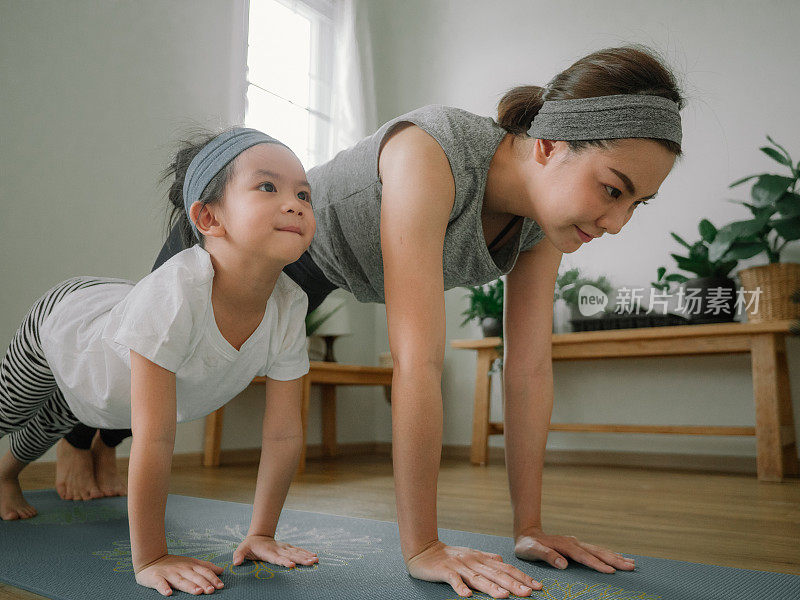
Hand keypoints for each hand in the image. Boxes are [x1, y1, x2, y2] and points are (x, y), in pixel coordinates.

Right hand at [134, 554, 224, 595]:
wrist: (151, 559)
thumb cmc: (174, 564)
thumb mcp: (191, 563)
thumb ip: (205, 567)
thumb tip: (221, 570)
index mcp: (190, 566)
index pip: (204, 571)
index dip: (212, 578)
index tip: (220, 585)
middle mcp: (182, 569)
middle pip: (194, 577)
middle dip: (204, 583)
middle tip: (212, 590)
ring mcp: (169, 574)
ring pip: (181, 581)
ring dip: (189, 586)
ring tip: (198, 591)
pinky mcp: (157, 578)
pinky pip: (160, 583)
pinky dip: (164, 588)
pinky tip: (168, 593)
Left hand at [232, 534, 318, 568]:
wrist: (259, 536)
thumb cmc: (250, 545)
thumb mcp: (242, 548)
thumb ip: (239, 555)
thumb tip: (236, 562)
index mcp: (268, 552)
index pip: (277, 558)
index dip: (284, 561)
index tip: (292, 565)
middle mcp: (279, 550)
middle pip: (291, 555)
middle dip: (302, 559)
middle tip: (311, 562)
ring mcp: (285, 548)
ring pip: (297, 553)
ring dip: (307, 556)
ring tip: (316, 560)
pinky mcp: (288, 548)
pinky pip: (299, 551)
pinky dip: (307, 553)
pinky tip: (315, 556)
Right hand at [406, 540, 541, 597]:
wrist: (424, 550)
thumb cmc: (450, 555)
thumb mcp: (472, 555)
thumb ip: (487, 558)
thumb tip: (503, 561)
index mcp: (482, 559)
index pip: (506, 568)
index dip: (522, 577)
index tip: (537, 586)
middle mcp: (474, 562)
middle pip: (496, 574)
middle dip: (513, 584)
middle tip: (528, 594)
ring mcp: (459, 567)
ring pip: (478, 578)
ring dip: (491, 588)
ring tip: (504, 597)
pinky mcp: (445, 571)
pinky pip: (453, 581)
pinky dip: (460, 588)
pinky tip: (467, 596)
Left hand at [514, 527, 634, 572]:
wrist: (527, 534)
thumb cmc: (527, 545)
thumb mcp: (531, 550)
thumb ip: (546, 555)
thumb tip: (563, 563)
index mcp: (564, 545)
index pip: (583, 556)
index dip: (597, 564)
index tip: (610, 571)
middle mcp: (573, 543)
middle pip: (597, 552)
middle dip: (614, 559)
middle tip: (631, 566)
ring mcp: (576, 543)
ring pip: (599, 550)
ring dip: (615, 556)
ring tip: (631, 563)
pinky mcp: (577, 546)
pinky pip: (596, 550)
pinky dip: (608, 554)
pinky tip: (618, 557)